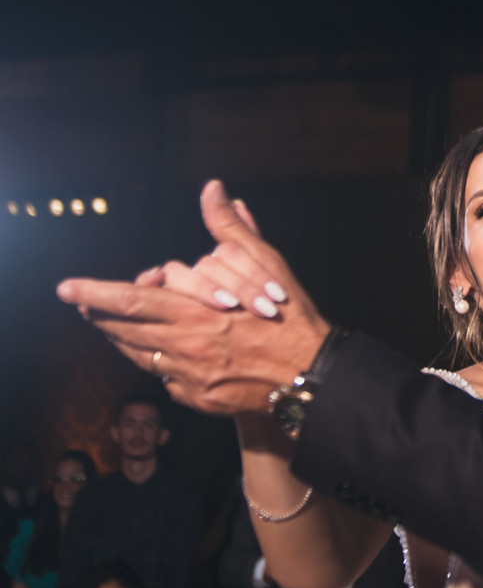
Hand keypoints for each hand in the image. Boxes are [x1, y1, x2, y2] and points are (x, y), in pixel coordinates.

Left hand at [57, 181, 330, 415]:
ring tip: (112, 325)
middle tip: (83, 306)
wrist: (310, 374)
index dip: (94, 294)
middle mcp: (184, 348)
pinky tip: (163, 352)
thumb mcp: (265, 264)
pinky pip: (165, 379)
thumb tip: (214, 189)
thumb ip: (231, 228)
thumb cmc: (288, 315)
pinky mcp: (197, 398)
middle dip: (100, 316)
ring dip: (123, 339)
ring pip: (140, 356)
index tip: (66, 288)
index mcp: (195, 313)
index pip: (130, 301)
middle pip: (125, 331)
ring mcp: (188, 377)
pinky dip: (160, 362)